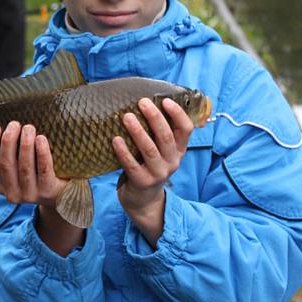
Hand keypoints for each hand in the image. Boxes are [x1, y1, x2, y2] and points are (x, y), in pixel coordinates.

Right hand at [0, 122, 66, 206]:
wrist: (62, 195)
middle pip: (6, 163)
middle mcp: (12, 193)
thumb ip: (11, 154)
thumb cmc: (37, 174)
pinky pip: (43, 169)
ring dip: (25, 143)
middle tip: (15, 124)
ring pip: (24, 166)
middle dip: (9, 140)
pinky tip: (41, 138)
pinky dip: (41, 152)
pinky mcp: (48, 191)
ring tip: (29, 128)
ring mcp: (30, 194)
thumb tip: (5, 127)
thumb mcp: (19, 169)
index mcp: (1, 185)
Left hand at [113, 98, 192, 243]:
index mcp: (178, 150)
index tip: (165, 101)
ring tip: (126, 117)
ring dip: (138, 132)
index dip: (178, 114)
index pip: (186, 129)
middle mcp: (172, 161)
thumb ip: (157, 133)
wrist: (143, 200)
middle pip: (166, 136)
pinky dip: (123, 151)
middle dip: (155, 118)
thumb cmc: (149, 166)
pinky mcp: (142, 182)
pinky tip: (115, 139)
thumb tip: (144, 102)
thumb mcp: (160, 151)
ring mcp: (158, 173)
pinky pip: (132, 165)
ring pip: (149, 149)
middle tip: (142, 102)